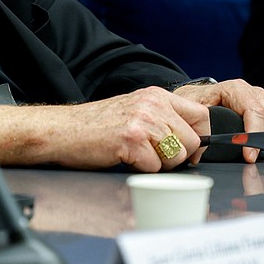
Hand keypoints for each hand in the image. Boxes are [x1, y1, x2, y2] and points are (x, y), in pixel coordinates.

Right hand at [0, 86, 210, 171]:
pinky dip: (140, 169)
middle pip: (193, 141)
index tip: (186, 148)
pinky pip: (155, 167)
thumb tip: (196, 142)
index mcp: (156, 95)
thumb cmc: (95, 126)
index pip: (201, 115)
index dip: (199, 137)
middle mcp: (152, 104)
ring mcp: (143, 121)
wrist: (61, 130)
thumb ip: (163, 118)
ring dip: (158, 164)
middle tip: (149, 154)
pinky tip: (122, 157)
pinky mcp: (132, 140)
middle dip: (176, 155)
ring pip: (177, 156)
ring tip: (133, 154)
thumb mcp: (134, 111)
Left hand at [173, 79, 263, 161]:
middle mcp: (252, 93)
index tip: (249, 154)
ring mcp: (261, 101)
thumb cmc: (195, 101)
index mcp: (235, 89)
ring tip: (251, 153)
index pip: (254, 111)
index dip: (253, 134)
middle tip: (249, 157)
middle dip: (262, 141)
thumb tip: (205, 141)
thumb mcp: (193, 109)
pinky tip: (256, 146)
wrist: (197, 97)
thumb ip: (201, 122)